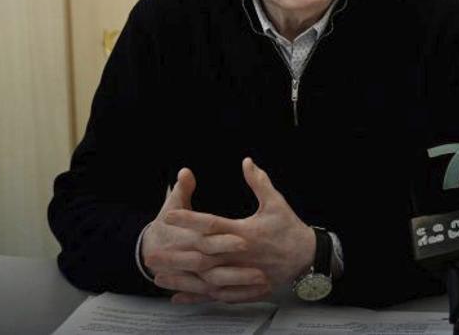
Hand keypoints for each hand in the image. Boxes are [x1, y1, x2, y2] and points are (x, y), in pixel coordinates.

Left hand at [162, 158, 313, 303]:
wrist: (307, 257)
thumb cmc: (290, 229)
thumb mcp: (276, 202)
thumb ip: (259, 182)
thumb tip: (246, 162)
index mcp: (245, 232)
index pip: (212, 225)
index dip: (189, 219)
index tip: (169, 215)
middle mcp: (240, 254)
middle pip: (202, 255)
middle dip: (176, 254)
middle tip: (151, 252)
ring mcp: (241, 273)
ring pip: (205, 278)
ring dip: (181, 277)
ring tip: (157, 275)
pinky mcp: (244, 286)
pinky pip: (215, 294)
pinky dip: (196, 296)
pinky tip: (177, 297)